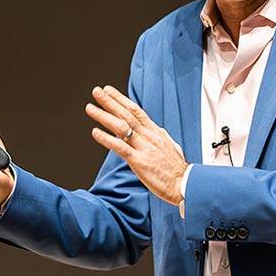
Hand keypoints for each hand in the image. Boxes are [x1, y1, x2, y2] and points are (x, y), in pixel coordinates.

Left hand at [85, 86, 188, 205]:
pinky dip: (107, 139)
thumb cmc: (177, 170)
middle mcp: (149, 136)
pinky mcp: (139, 161)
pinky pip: (120, 147)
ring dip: (104, 116)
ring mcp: (144, 148)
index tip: (110, 91)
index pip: (137, 111)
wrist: (185, 184)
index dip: (122, 100)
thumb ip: (160, 138)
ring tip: (90, 108)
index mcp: (156, 132)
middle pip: (127, 114)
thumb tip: (156, 130)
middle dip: (110, 102)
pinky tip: (95, 132)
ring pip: (122, 127)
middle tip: (97, 91)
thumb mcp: (170, 147)